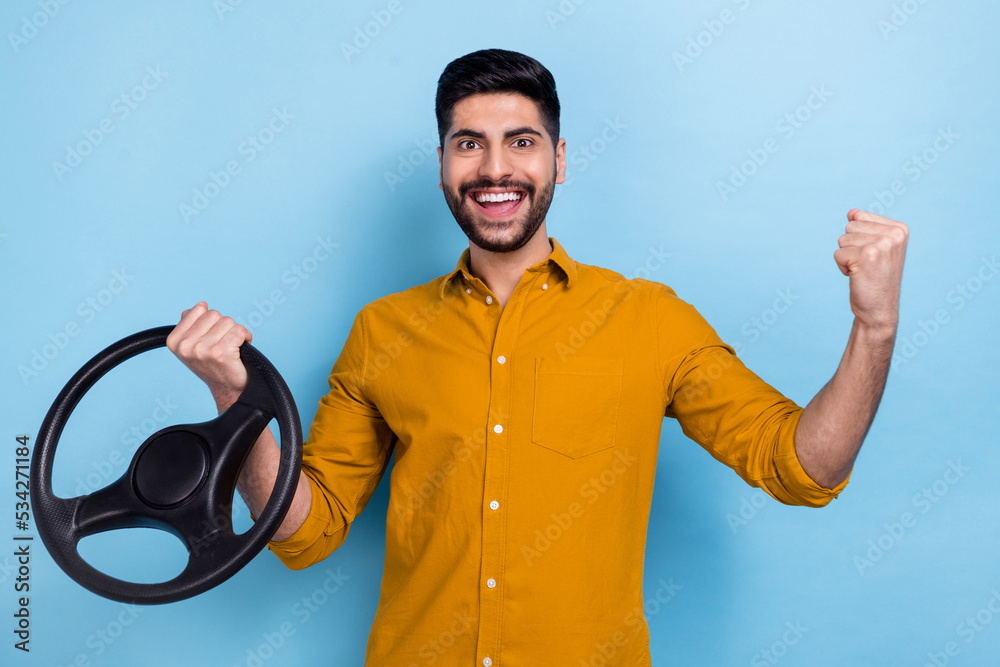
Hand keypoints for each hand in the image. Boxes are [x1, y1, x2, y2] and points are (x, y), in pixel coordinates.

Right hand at [165, 302, 251, 405]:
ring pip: (227, 321)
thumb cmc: (212, 364)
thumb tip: (199, 306)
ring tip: (231, 346)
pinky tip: (241, 347)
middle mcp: (185, 346)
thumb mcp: (192, 345)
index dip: (211, 320)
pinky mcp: (221, 353)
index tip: (211, 336)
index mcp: (174, 341)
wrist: (227, 388)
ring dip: (234, 332)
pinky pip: (239, 330)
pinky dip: (245, 336)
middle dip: (223, 326)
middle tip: (223, 343)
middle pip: (213, 314)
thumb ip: (191, 324)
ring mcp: (202, 350)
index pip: (199, 309)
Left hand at [834, 209, 908, 333]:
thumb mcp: (876, 248)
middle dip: (851, 247)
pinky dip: (842, 267)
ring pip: (842, 239)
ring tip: (863, 271)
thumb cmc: (875, 278)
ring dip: (847, 258)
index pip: (859, 217)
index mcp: (900, 229)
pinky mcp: (866, 256)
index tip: (874, 255)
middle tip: (867, 265)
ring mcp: (881, 244)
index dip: (859, 238)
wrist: (879, 310)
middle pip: (849, 227)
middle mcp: (894, 234)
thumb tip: (851, 212)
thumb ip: (866, 227)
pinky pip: (838, 254)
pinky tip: (858, 277)